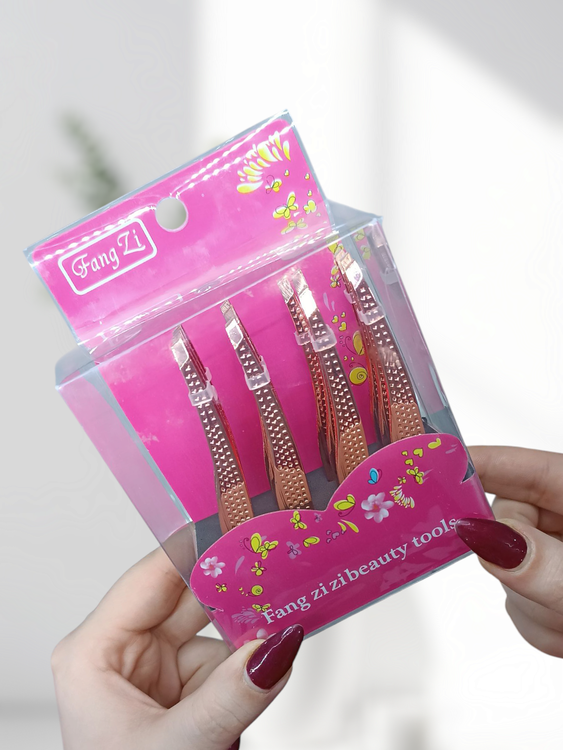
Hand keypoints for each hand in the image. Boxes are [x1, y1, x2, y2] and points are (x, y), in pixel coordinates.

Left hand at [52, 548, 302, 749]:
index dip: (198, 545)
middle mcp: (120, 651)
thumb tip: (278, 647)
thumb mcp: (176, 748)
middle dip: (235, 581)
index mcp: (94, 652)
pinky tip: (272, 655)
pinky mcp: (181, 687)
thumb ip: (231, 697)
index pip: (153, 575)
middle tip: (279, 559)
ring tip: (288, 605)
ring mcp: (153, 668)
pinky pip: (225, 655)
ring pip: (212, 623)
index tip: (241, 522)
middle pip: (186, 594)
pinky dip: (251, 655)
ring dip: (250, 621)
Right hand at [455, 446, 562, 656]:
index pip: (516, 467)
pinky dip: (541, 625)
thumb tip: (484, 537)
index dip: (470, 464)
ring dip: (536, 606)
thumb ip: (548, 565)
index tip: (425, 471)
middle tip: (549, 592)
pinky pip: (519, 604)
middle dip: (516, 563)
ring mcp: (560, 557)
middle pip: (503, 524)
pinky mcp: (556, 592)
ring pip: (506, 571)